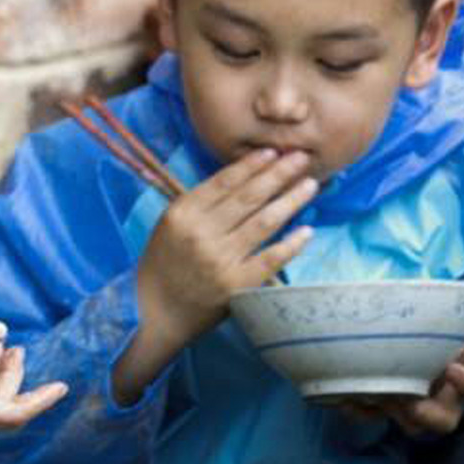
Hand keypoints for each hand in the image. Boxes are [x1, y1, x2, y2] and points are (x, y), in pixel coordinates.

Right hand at [135, 149, 316, 347]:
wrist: (154, 312)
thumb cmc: (162, 264)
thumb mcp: (170, 225)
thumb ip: (199, 205)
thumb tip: (241, 181)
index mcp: (182, 213)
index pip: (223, 182)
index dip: (250, 165)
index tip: (273, 151)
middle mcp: (202, 233)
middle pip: (248, 197)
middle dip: (278, 174)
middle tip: (301, 157)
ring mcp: (220, 260)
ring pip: (263, 223)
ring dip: (290, 201)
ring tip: (310, 185)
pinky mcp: (236, 285)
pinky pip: (269, 259)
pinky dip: (290, 245)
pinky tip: (307, 231)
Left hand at [339, 326, 463, 437]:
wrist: (424, 325)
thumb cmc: (445, 317)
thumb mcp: (458, 307)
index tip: (450, 368)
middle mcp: (447, 396)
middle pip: (444, 421)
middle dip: (426, 414)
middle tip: (406, 398)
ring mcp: (418, 403)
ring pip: (411, 424)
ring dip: (391, 413)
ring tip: (373, 393)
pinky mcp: (389, 401)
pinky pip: (376, 417)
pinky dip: (360, 412)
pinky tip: (343, 399)